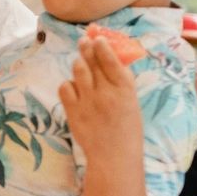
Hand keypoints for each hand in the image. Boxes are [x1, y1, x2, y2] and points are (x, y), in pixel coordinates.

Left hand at [60, 35, 142, 164]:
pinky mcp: (73, 111)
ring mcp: (88, 101)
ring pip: (78, 70)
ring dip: (78, 63)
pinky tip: (74, 88)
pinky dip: (68, 84)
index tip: (97, 38)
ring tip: (80, 63)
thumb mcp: (131, 102)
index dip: (101, 45)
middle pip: (92, 60)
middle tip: (84, 41)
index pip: (110, 59)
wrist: (114, 156)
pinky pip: (65, 87)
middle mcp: (105, 92)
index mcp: (124, 89)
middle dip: (86, 47)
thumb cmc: (126, 129)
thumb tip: (110, 58)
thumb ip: (121, 81)